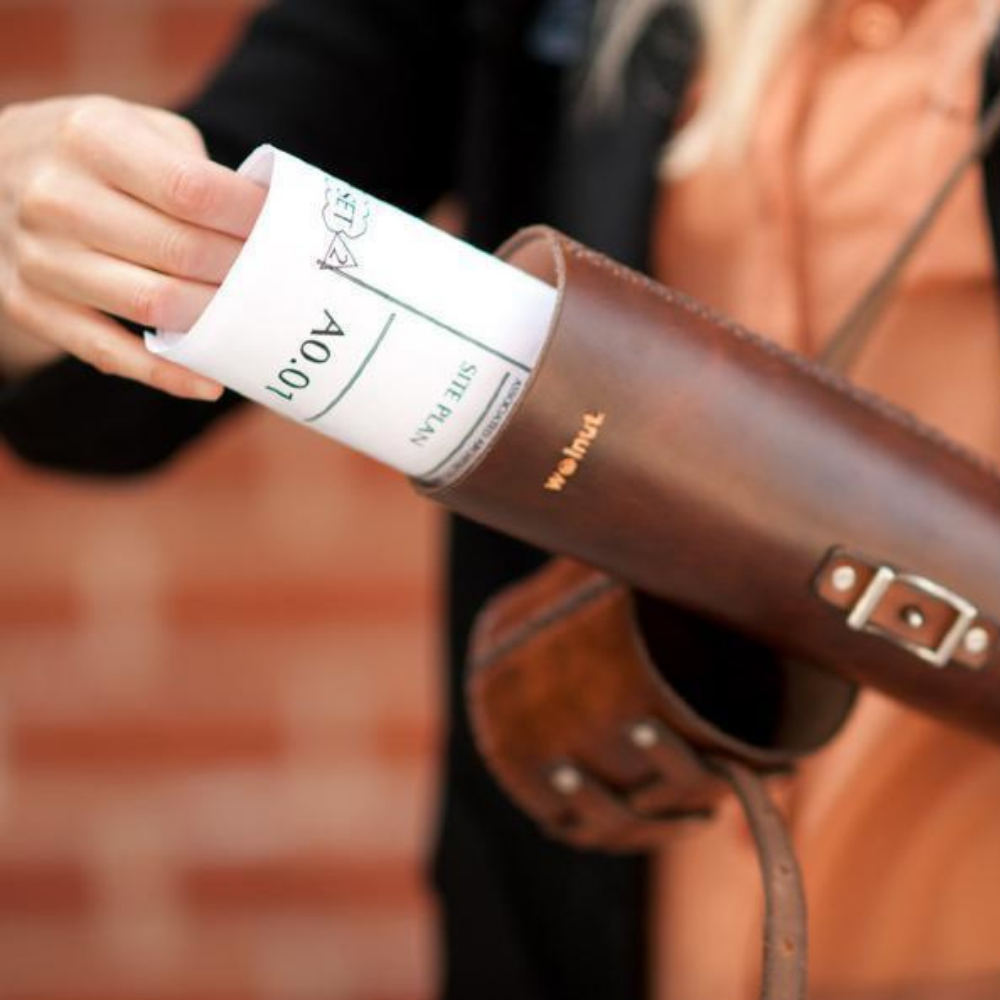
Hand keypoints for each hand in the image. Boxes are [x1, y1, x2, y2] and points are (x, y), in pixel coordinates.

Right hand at [0, 95, 265, 399]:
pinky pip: (106, 352)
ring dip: (213, 320)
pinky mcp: (29, 304)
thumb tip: (269, 225)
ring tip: (250, 320)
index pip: (192, 190)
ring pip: (151, 304)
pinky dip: (165, 374)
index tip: (283, 236)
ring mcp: (39, 256)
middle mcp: (56, 195)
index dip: (249, 220)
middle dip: (241, 273)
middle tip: (276, 283)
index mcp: (90, 136)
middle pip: (180, 252)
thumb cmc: (92, 154)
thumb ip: (194, 167)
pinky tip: (208, 382)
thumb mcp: (134, 127)